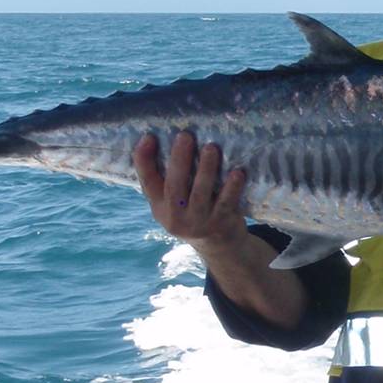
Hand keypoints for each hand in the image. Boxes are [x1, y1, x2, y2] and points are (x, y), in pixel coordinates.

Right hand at [134, 132, 248, 255]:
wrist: (218, 246)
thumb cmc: (193, 212)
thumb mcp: (173, 203)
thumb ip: (167, 179)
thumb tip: (164, 139)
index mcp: (160, 207)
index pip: (147, 182)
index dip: (144, 160)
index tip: (148, 137)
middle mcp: (176, 216)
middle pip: (174, 186)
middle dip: (179, 160)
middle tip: (185, 136)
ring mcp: (199, 222)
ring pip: (200, 194)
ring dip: (206, 169)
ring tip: (211, 147)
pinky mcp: (221, 224)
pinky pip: (226, 203)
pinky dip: (232, 188)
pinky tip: (237, 172)